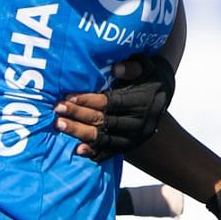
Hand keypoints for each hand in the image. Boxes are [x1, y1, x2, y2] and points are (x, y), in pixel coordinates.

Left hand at [54, 53, 175, 159]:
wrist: (162, 97)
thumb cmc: (148, 77)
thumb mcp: (146, 67)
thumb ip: (132, 68)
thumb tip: (116, 68)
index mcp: (142, 103)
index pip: (112, 103)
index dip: (90, 100)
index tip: (69, 97)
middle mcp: (139, 123)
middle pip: (104, 121)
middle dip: (79, 116)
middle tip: (58, 110)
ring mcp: (134, 138)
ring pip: (104, 138)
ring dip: (80, 133)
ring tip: (60, 125)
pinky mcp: (129, 146)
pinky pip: (109, 152)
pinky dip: (94, 152)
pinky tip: (78, 150)